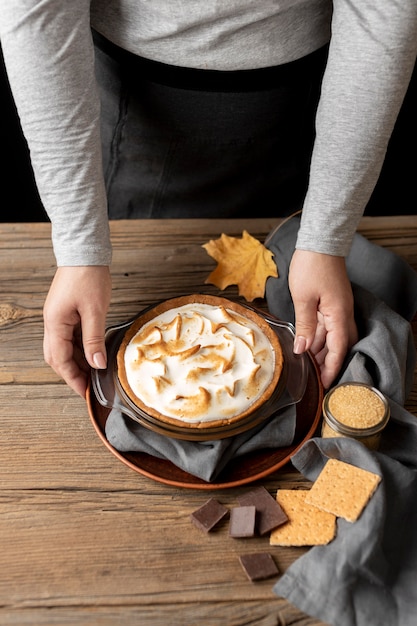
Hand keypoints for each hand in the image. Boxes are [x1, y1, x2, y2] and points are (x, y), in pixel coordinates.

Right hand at [43, 266, 111, 396]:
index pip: (60, 361)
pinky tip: (93, 355)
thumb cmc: (88, 276)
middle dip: (73, 374)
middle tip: (90, 388)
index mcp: (55, 324)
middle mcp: (52, 324)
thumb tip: (97, 364)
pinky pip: (70, 338)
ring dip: (77, 363)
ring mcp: (58, 319)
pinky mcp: (66, 314)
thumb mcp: (95, 310)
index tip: (86, 393)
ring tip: (95, 375)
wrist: (85, 252)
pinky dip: (80, 350)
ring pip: (64, 349)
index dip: (73, 379)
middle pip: (58, 358)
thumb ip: (94, 339)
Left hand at [288, 249, 357, 388]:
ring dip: (319, 351)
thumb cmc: (312, 266)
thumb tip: (302, 350)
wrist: (319, 242)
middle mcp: (341, 314)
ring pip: (330, 337)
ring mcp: (337, 309)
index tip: (325, 384)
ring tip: (305, 367)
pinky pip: (325, 326)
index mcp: (339, 315)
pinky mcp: (330, 304)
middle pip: (337, 346)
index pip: (338, 349)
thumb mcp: (303, 298)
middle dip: (326, 363)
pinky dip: (316, 338)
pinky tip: (305, 346)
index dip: (331, 368)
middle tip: (313, 379)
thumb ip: (304, 325)